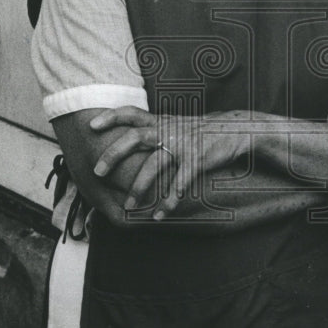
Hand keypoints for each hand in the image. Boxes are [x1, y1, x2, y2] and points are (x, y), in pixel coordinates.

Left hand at [89, 107, 254, 219]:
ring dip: (139, 187)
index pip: (131, 112)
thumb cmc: (199, 130)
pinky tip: (159, 215)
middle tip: (98, 172)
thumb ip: (153, 128)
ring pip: (154, 165)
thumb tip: (128, 138)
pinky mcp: (197, 160)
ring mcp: (182, 144)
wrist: (234, 129)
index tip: (92, 125)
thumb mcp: (174, 124)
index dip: (111, 117)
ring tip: (128, 205)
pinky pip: (179, 183)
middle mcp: (167, 130)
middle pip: (135, 137)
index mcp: (160, 121)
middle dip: (114, 154)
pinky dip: (168, 201)